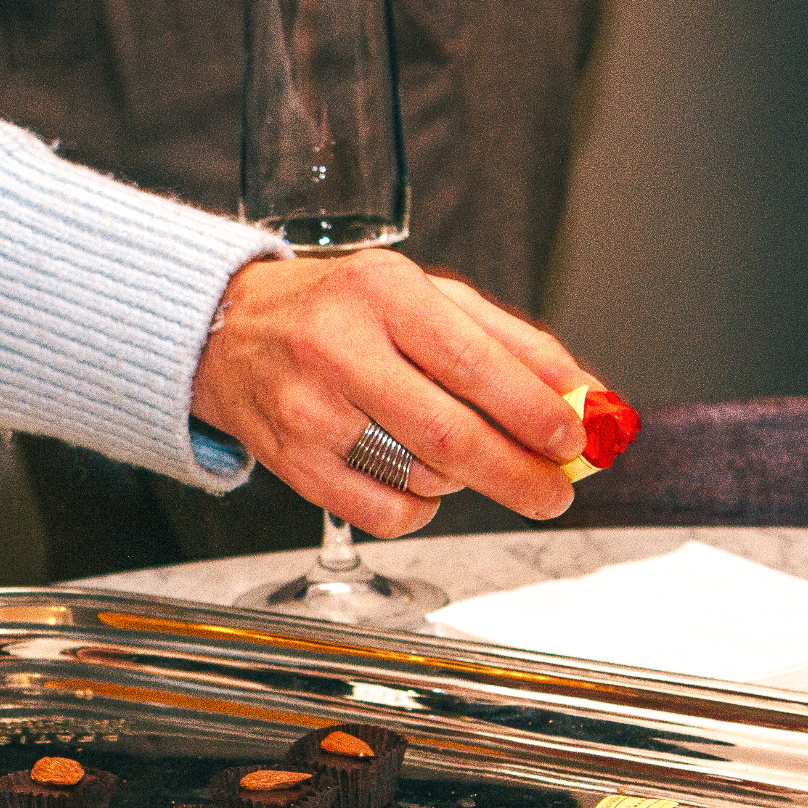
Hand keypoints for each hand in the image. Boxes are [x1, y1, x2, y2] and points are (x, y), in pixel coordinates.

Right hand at [189, 250, 602, 536]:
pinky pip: (384, 514)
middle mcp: (338, 349)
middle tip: (555, 492)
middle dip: (519, 474)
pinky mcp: (293, 464)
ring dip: (463, 481)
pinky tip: (415, 480)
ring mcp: (309, 412)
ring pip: (421, 478)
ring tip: (457, 454)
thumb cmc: (338, 310)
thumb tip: (582, 394)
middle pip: (450, 436)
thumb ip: (507, 340)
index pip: (474, 363)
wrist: (225, 332)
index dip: (534, 411)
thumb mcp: (422, 296)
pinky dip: (420, 508)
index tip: (574, 438)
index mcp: (382, 293)